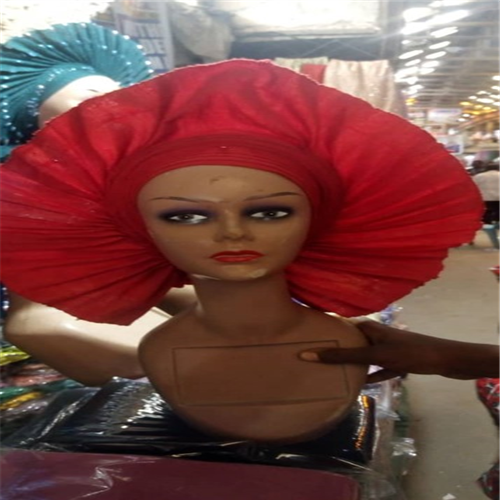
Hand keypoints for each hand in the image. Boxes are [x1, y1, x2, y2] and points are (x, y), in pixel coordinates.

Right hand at [299, 320, 499, 382]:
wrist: (446, 360)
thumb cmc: (408, 352)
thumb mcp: (373, 355)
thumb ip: (343, 356)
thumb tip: (309, 354)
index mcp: (368, 327)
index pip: (341, 326)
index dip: (325, 331)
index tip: (305, 338)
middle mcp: (376, 335)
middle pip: (351, 342)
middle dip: (335, 350)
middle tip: (314, 358)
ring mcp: (387, 349)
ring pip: (363, 357)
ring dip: (352, 364)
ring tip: (332, 373)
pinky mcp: (397, 362)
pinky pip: (378, 369)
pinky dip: (370, 376)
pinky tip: (361, 385)